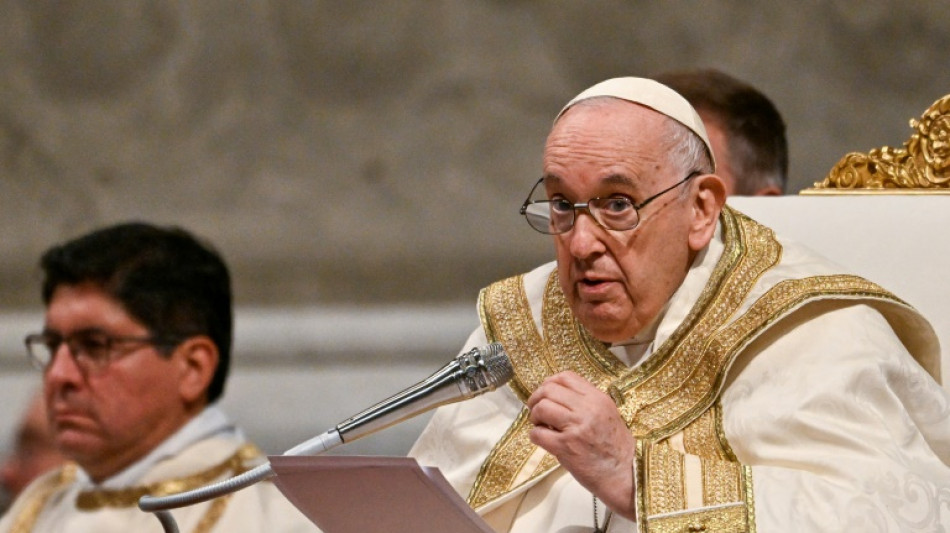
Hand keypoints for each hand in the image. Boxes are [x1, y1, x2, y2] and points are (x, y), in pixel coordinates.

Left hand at [527, 371, 636, 519]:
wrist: (624, 473)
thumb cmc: (616, 446)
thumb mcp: (607, 413)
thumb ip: (585, 401)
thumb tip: (557, 393)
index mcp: (597, 398)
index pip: (565, 377)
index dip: (549, 383)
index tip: (546, 395)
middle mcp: (587, 409)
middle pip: (548, 389)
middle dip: (537, 399)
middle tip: (538, 412)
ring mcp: (576, 428)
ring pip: (541, 408)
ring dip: (535, 417)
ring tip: (541, 426)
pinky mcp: (565, 447)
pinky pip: (538, 433)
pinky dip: (535, 436)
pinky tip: (543, 440)